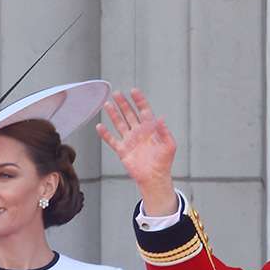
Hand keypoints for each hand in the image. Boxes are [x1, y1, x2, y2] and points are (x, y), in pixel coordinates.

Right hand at [97, 88, 178, 214]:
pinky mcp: (123, 151)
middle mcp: (139, 132)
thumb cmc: (164, 163)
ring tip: (107, 104)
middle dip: (123, 103)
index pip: (144, 110)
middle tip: (116, 93)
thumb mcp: (169, 145)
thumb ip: (165, 131)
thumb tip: (161, 118)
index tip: (134, 91)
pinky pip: (112, 140)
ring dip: (113, 114)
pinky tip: (99, 127)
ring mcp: (130, 141)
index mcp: (150, 129)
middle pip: (129, 114)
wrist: (154, 178)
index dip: (139, 100)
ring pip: (120, 124)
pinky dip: (105, 134)